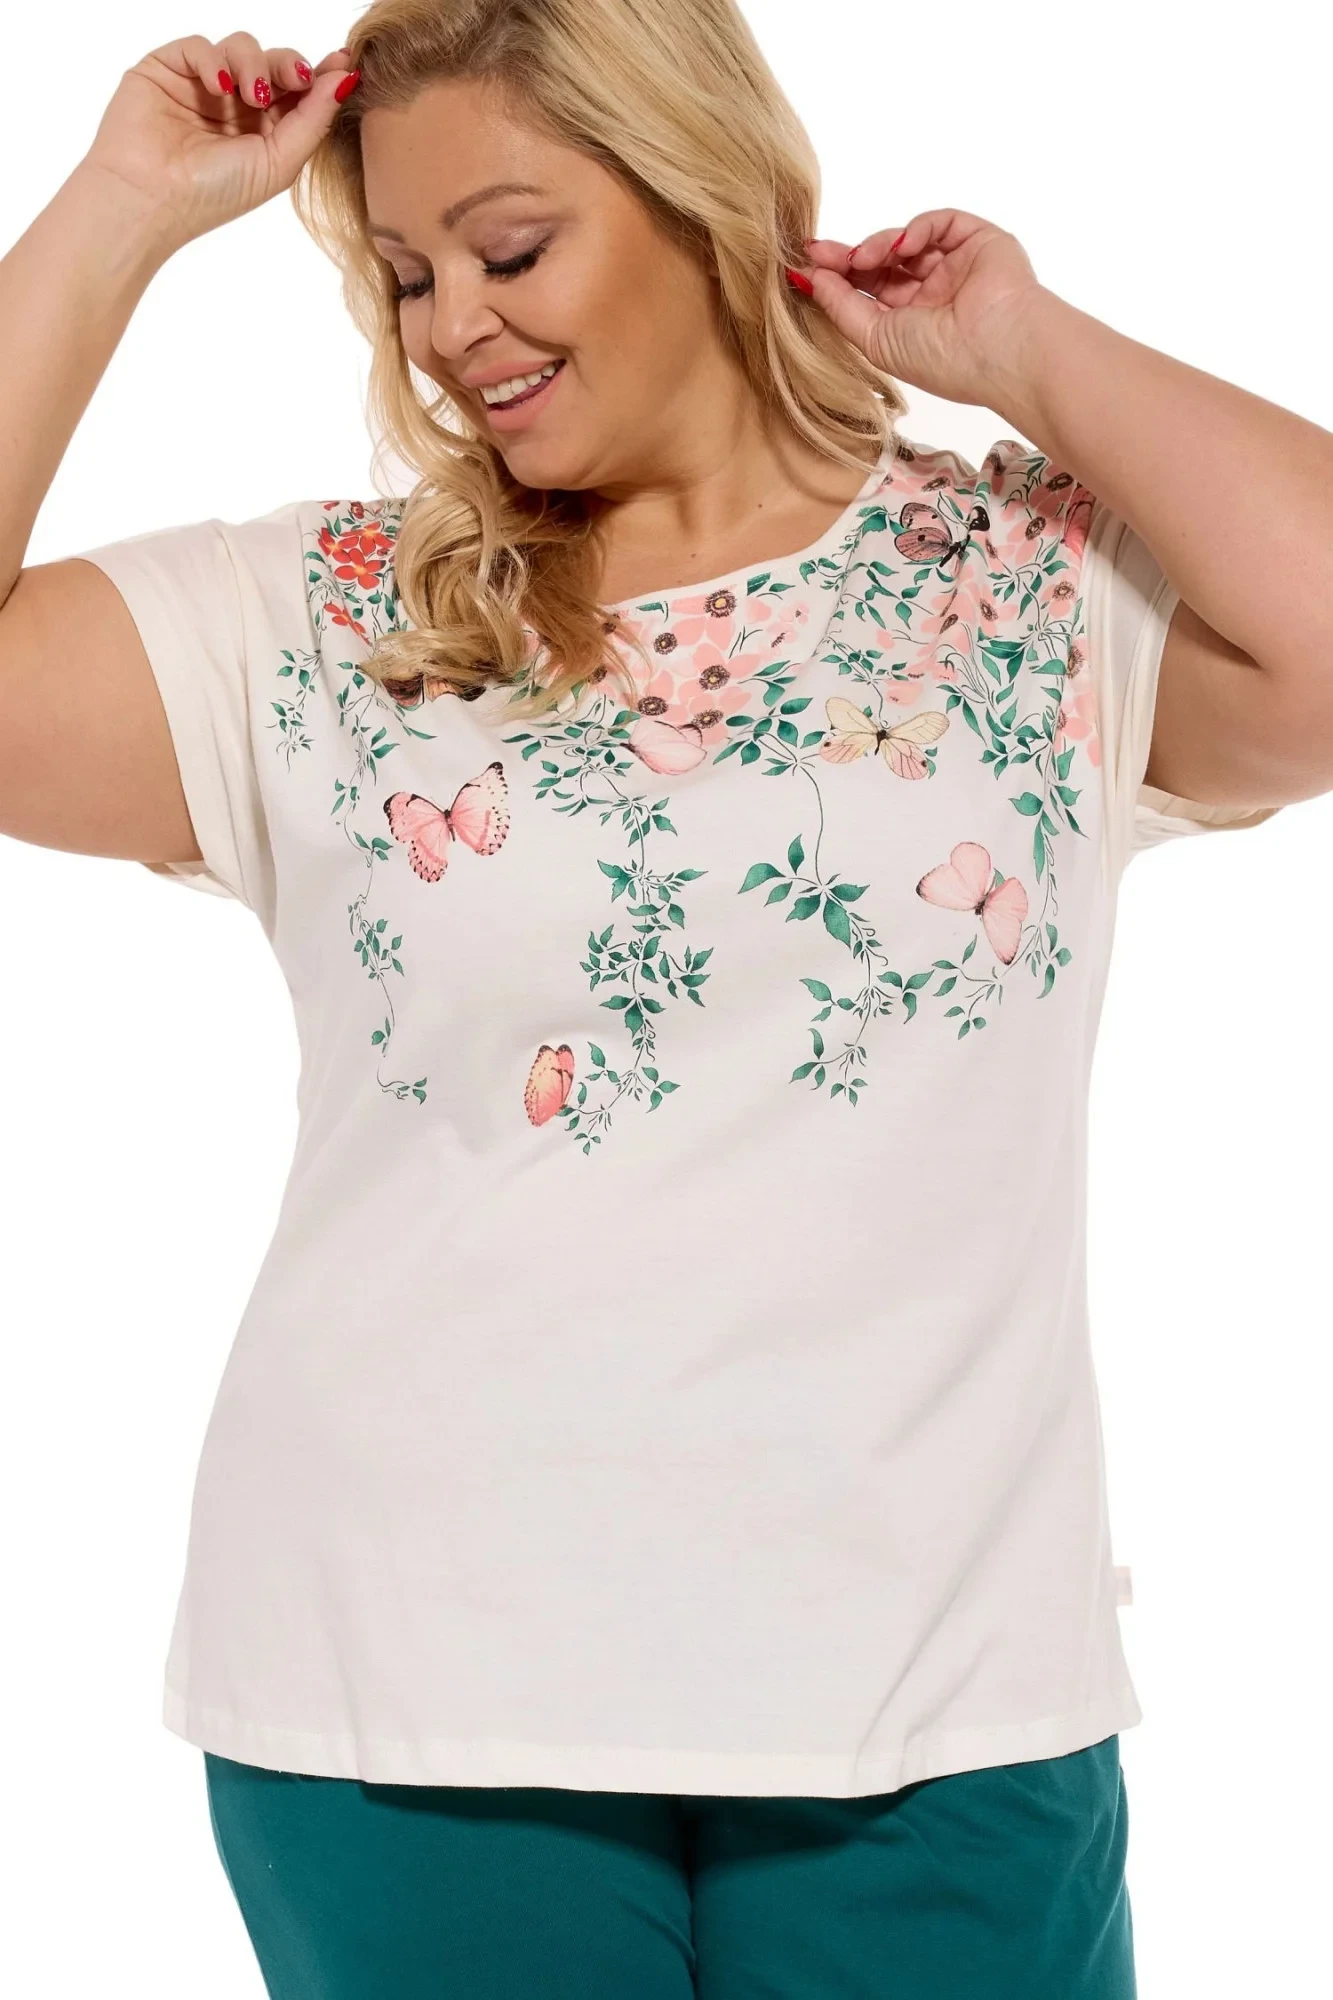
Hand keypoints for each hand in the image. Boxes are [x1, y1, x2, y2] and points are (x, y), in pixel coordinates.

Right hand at [80, 31, 357, 254]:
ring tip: (249, 95)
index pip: (298, 93)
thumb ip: (314, 121)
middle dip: (290, 66)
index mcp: (264, 131)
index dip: (321, 76)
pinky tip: (219, 86)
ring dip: (253, 64)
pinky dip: (214, 59)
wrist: (150, 199)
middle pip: (274, 63)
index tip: (344, 64)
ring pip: (241, 46)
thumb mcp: (279, 163)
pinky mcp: (168, 68)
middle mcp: (235, 106)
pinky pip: (200, 45)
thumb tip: (347, 80)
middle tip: (296, 78)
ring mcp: (202, 85)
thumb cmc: (214, 193)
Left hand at [796, 209, 1051, 409]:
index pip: (868, 292)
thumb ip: (841, 307)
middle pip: (882, 264)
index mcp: (912, 325)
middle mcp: (934, 296)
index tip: (804, 265)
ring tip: (862, 259)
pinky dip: (916, 229)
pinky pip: (940, 222)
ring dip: (878, 245)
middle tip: (818, 251)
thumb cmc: (943, 358)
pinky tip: (903, 246)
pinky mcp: (978, 241)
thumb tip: (808, 279)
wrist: (999, 348)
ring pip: (907, 242)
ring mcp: (957, 267)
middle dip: (849, 257)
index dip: (837, 278)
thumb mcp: (876, 339)